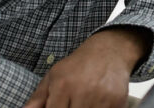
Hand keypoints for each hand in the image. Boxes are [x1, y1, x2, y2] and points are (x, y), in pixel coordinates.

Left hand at [22, 27, 151, 107]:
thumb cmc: (78, 66)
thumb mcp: (53, 77)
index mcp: (63, 85)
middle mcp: (82, 91)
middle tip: (72, 105)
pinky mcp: (117, 102)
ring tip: (83, 103)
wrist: (110, 51)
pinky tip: (96, 104)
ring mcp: (101, 97)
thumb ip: (36, 100)